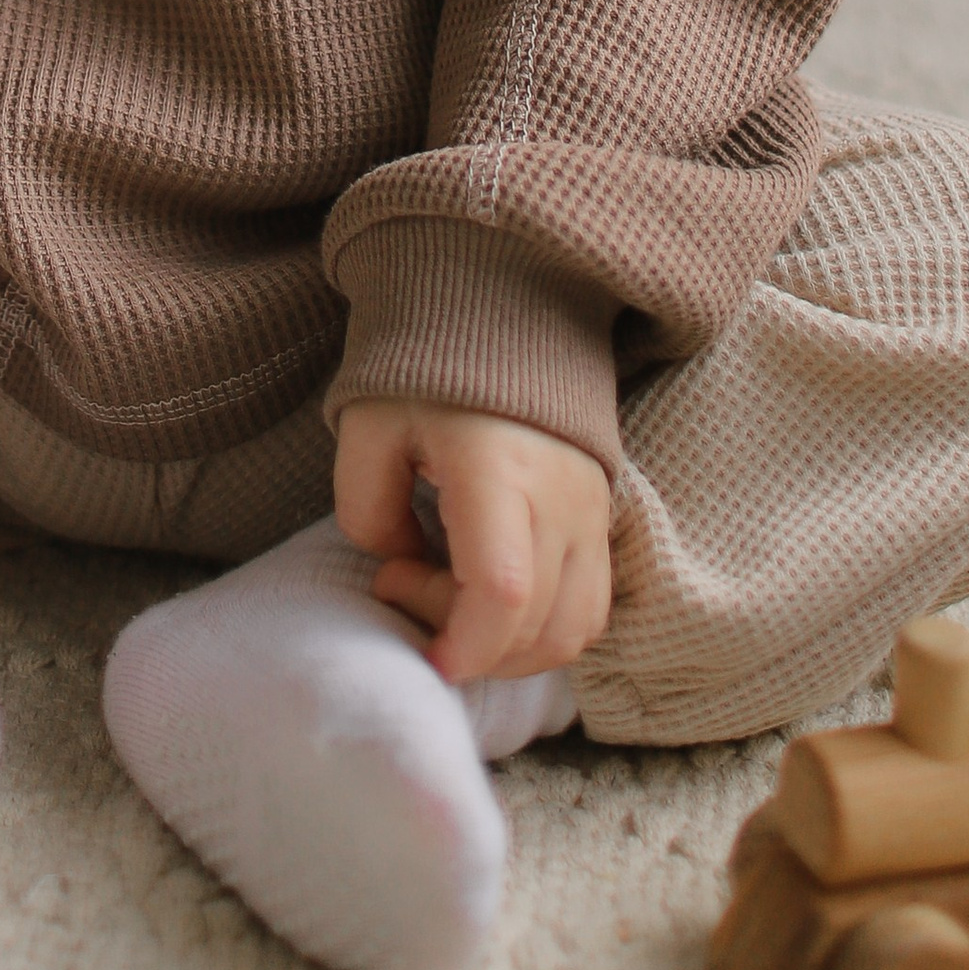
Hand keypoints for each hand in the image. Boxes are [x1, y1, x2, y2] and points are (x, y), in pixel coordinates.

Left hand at [333, 399, 612, 684]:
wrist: (503, 314)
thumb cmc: (425, 371)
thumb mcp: (368, 428)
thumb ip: (367, 510)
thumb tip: (402, 567)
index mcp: (497, 467)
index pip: (503, 590)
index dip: (467, 645)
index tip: (427, 655)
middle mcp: (560, 496)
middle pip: (536, 624)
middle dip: (467, 642)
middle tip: (406, 582)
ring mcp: (591, 509)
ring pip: (572, 630)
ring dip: (510, 649)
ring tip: (449, 598)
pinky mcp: (601, 518)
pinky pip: (590, 609)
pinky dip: (544, 631)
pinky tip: (492, 600)